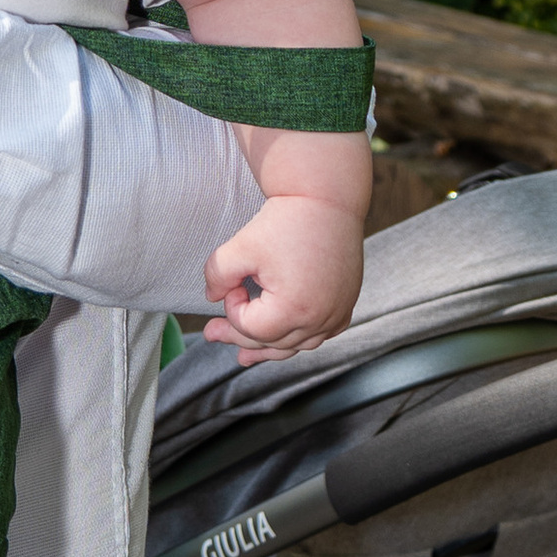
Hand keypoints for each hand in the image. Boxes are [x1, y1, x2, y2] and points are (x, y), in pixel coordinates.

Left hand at [201, 195, 364, 362]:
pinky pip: (319, 335)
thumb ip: (217, 276)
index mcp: (294, 309)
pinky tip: (284, 339)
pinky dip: (297, 338)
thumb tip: (211, 298)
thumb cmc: (284, 221)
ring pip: (296, 345)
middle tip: (210, 333)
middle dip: (238, 336)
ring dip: (267, 348)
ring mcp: (337, 314)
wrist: (327, 200)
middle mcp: (321, 319)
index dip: (232, 308)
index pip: (250, 328)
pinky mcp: (345, 306)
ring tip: (243, 356)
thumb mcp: (239, 247)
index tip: (235, 282)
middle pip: (271, 342)